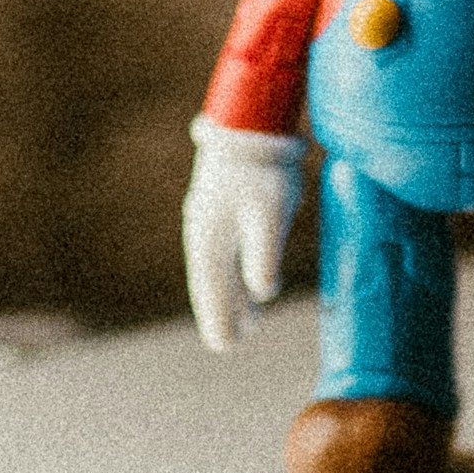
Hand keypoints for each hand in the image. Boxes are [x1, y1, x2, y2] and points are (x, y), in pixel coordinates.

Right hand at [183, 123, 307, 348]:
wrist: (250, 125)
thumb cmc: (262, 173)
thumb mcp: (270, 215)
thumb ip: (264, 255)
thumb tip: (262, 293)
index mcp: (210, 241)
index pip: (211, 291)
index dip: (219, 319)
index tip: (225, 347)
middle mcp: (203, 235)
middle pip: (211, 284)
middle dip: (223, 313)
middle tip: (232, 343)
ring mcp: (209, 221)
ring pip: (217, 269)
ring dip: (229, 295)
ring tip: (248, 322)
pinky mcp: (221, 209)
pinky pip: (223, 253)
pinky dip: (232, 273)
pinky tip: (247, 279)